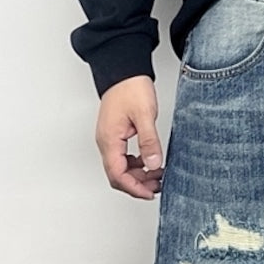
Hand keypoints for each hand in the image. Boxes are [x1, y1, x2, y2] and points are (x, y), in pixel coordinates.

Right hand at [95, 75, 164, 199]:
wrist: (124, 70)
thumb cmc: (130, 87)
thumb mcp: (144, 115)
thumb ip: (149, 141)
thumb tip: (153, 165)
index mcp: (109, 140)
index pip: (117, 175)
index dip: (134, 188)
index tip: (150, 193)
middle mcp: (106, 142)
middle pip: (117, 176)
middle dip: (137, 185)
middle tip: (158, 185)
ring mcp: (109, 140)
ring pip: (120, 168)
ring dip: (138, 176)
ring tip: (158, 175)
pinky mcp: (115, 136)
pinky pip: (124, 159)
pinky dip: (137, 166)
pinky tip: (151, 162)